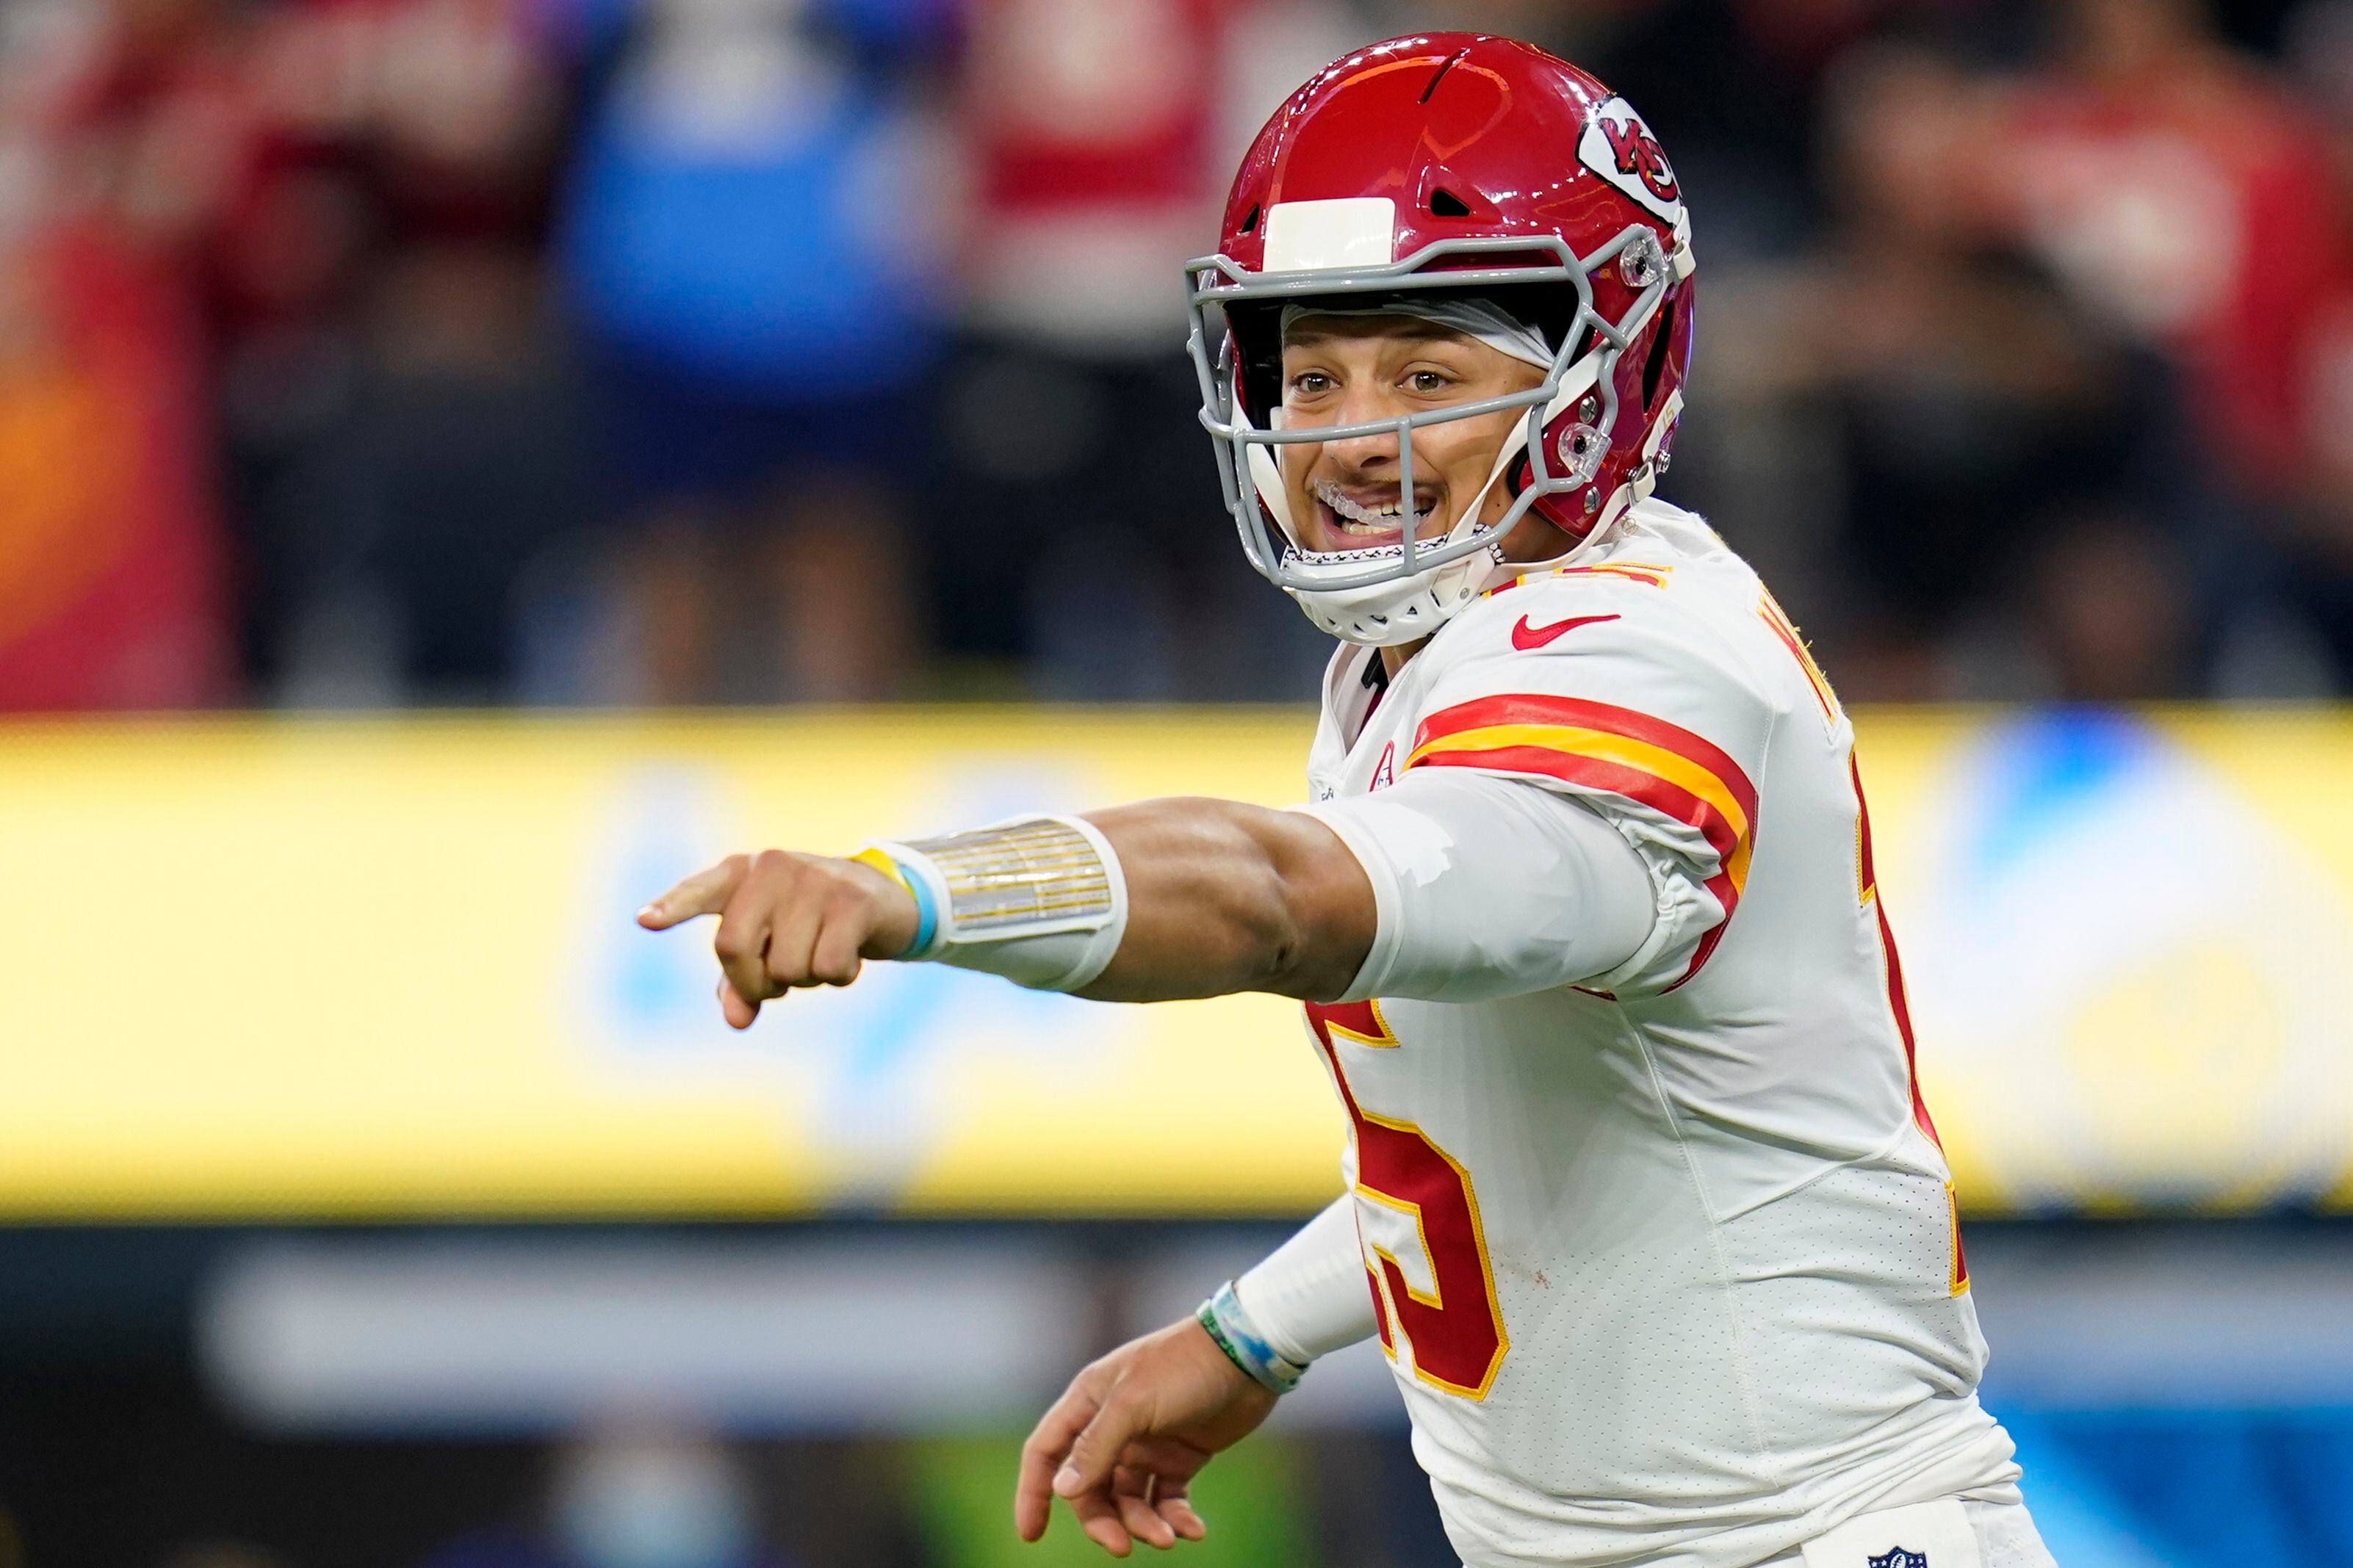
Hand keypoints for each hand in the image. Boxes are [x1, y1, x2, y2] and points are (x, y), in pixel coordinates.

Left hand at [637, 850, 919, 1027]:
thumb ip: (742, 981)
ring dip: (804, 981)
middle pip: (734, 947)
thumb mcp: (772, 945)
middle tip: (777, 984)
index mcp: (741, 873)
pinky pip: (829, 967)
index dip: (672, 907)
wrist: (885, 897)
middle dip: (753, 982)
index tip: (644, 921)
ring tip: (819, 956)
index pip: (700, 891)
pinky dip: (838, 977)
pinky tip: (849, 957)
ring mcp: (814, 880)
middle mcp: (772, 867)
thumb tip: (735, 1020)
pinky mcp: (853, 901)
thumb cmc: (811, 924)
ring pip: (786, 966)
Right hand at [1015, 1316, 1278, 1555]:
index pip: (1046, 1451)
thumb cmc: (1184, 1368)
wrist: (1248, 1354)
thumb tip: (1062, 1489)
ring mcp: (1147, 1443)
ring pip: (1130, 1500)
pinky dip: (1176, 1518)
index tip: (1031, 1535)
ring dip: (1145, 1523)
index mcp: (1089, 1402)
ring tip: (1169, 1538)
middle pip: (1090, 1488)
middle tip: (1123, 1546)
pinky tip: (1193, 1530)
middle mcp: (1112, 1425)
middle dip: (1103, 1521)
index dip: (1033, 1492)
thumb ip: (1096, 1447)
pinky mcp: (1180, 1456)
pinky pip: (1167, 1499)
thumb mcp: (1133, 1404)